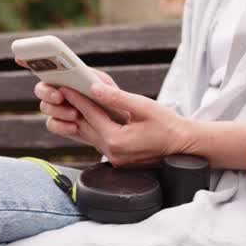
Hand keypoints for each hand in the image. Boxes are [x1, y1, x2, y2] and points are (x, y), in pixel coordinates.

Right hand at [25, 65, 120, 143]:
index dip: (29, 60)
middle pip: (40, 88)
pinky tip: (74, 126)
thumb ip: (93, 79)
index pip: (45, 66)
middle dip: (47, 92)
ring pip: (45, 107)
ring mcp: (57, 109)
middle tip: (59, 96)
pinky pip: (52, 124)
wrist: (118, 126)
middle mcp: (57, 91)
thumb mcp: (106, 86)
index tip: (21, 58)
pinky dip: (62, 126)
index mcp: (66, 76)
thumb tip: (80, 75)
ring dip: (58, 110)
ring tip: (75, 114)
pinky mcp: (60, 125)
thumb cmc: (112, 101)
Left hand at [53, 82, 193, 166]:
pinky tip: (87, 116)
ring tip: (71, 101)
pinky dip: (92, 127)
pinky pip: (98, 141)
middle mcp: (112, 152)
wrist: (184, 146)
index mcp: (117, 140)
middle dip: (73, 107)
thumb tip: (95, 89)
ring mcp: (114, 158)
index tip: (66, 85)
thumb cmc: (168, 125)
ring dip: (80, 118)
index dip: (77, 97)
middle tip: (61, 91)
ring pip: (89, 135)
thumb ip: (118, 98)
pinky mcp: (117, 159)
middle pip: (85, 126)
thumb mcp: (143, 106)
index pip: (91, 115)